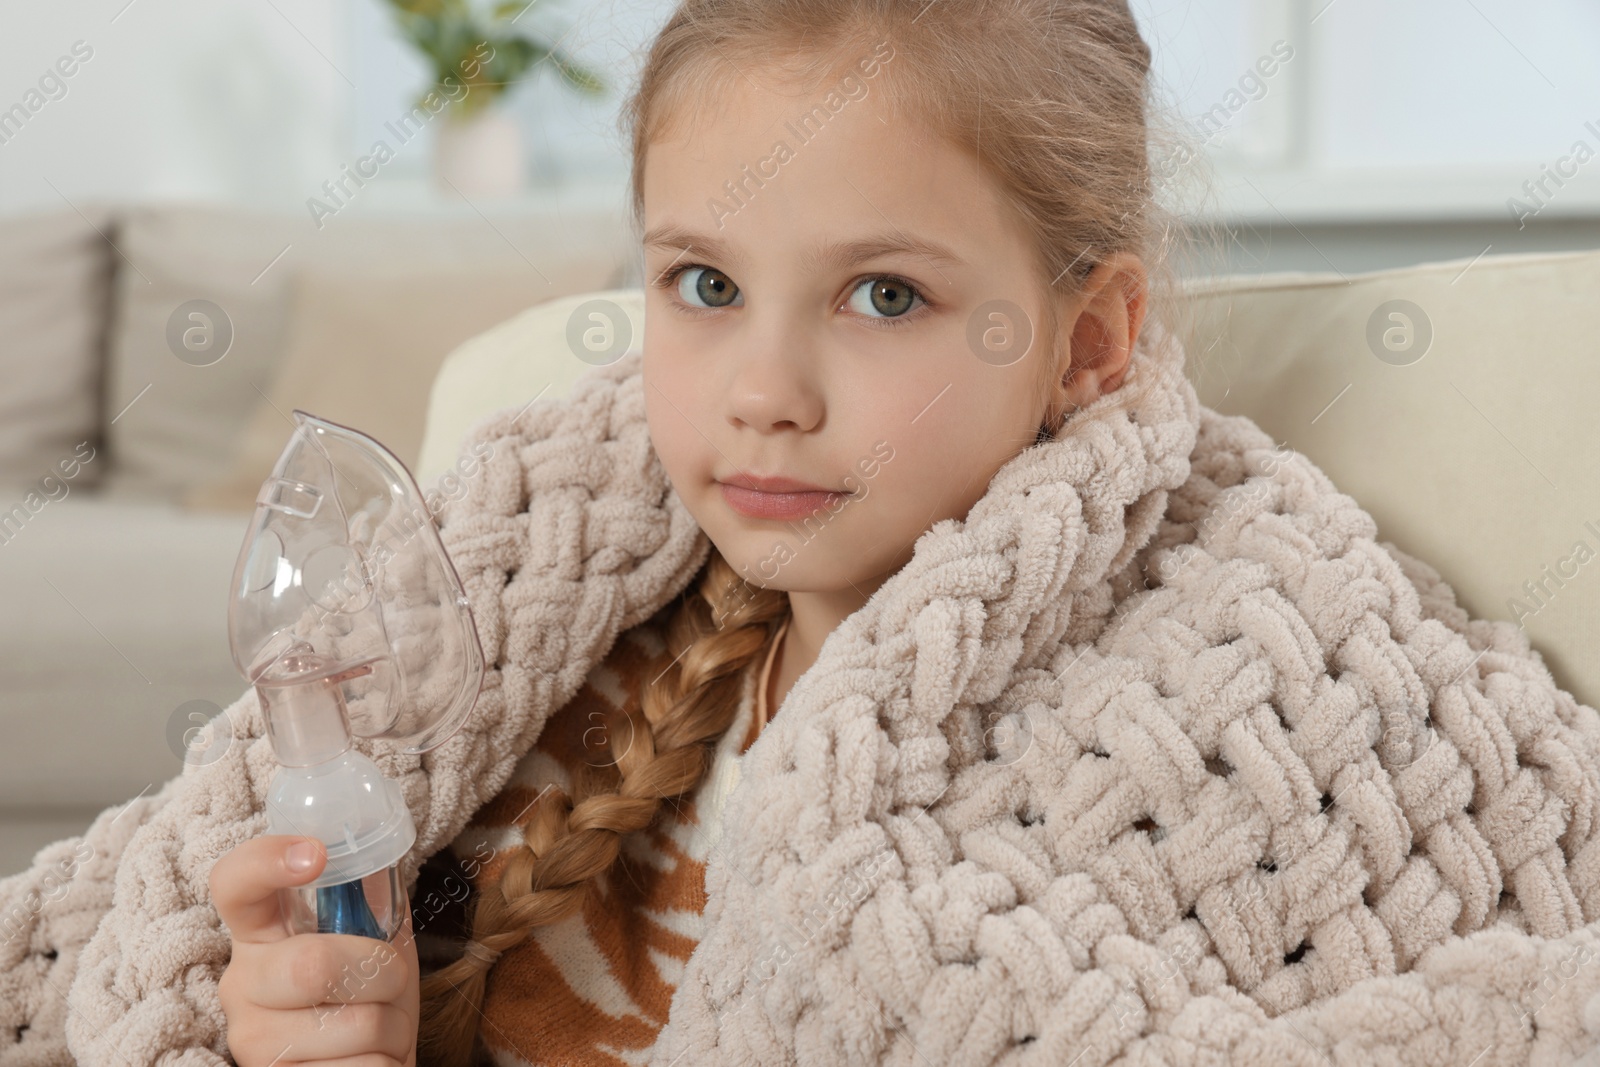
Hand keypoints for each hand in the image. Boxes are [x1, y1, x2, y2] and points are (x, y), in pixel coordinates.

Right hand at [211, 835, 419, 1066]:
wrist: (372, 1064)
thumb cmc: (372, 994)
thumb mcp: (376, 935)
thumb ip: (372, 895)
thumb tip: (386, 844)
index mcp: (260, 933)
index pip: (233, 883)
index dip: (267, 860)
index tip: (316, 854)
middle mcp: (241, 985)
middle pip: (314, 965)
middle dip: (382, 973)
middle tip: (389, 982)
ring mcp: (252, 1040)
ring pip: (355, 1024)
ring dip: (394, 1027)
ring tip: (380, 1030)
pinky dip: (388, 1065)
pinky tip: (370, 1062)